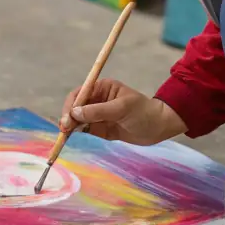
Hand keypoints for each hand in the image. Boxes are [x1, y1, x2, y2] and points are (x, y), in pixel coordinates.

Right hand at [59, 78, 185, 145]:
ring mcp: (99, 115)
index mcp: (103, 88)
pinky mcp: (102, 128)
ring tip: (66, 136)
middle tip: (64, 130)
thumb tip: (75, 113)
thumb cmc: (143, 112)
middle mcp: (98, 100)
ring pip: (79, 119)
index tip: (67, 119)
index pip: (80, 94)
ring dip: (71, 126)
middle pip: (76, 107)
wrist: (159, 128)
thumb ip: (98, 111)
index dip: (71, 105)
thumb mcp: (121, 109)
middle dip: (69, 117)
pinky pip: (86, 129)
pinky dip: (78, 133)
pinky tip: (74, 137)